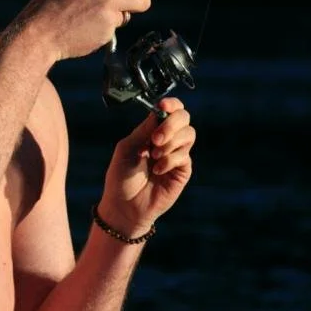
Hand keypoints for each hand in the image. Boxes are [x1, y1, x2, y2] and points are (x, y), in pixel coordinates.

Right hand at [16, 0, 176, 61]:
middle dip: (139, 4)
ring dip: (115, 19)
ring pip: (125, 18)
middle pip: (143, 0)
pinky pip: (111, 32)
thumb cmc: (51, 8)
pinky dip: (101, 32)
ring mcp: (109, 17)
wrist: (39, 34)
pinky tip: (83, 32)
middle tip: (127, 7)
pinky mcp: (106, 35)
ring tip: (88, 20)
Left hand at [97, 97, 194, 235]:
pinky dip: (169, 160)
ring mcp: (177, 154)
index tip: (163, 106)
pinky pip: (184, 156)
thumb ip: (144, 130)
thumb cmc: (121, 177)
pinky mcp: (183, 170)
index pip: (170, 109)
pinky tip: (157, 170)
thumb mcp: (127, 148)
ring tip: (153, 157)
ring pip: (189, 134)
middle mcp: (168, 139)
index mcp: (152, 130)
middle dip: (171, 124)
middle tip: (155, 139)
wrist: (124, 206)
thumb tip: (159, 112)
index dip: (171, 104)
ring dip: (170, 143)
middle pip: (184, 117)